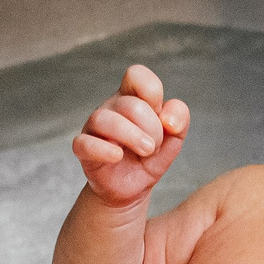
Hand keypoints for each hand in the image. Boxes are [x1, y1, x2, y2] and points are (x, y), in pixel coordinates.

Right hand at [73, 64, 188, 207]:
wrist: (132, 187)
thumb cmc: (149, 156)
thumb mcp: (173, 138)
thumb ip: (179, 119)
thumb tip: (169, 118)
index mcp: (132, 97)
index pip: (136, 75)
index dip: (152, 92)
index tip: (164, 119)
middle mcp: (111, 108)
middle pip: (130, 104)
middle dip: (151, 128)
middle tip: (154, 147)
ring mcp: (94, 127)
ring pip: (104, 119)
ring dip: (132, 136)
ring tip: (146, 151)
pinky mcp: (84, 149)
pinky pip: (85, 143)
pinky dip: (103, 149)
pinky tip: (118, 156)